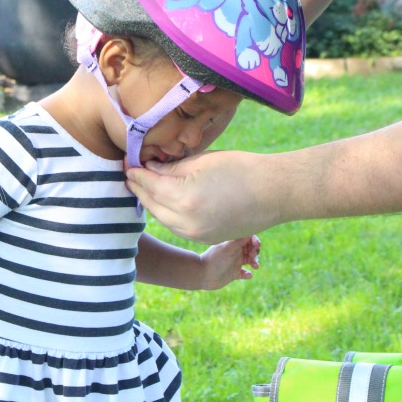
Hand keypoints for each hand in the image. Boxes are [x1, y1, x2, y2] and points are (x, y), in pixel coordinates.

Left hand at [127, 150, 275, 243]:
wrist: (275, 193)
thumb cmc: (241, 169)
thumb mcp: (201, 162)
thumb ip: (171, 168)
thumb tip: (149, 167)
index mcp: (184, 199)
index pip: (149, 185)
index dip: (136, 173)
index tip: (127, 163)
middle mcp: (187, 222)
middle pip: (151, 204)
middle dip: (139, 188)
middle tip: (130, 173)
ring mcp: (196, 235)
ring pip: (163, 218)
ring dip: (152, 202)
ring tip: (144, 185)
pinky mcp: (206, 239)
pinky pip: (178, 226)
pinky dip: (168, 213)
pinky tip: (165, 200)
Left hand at [199, 235, 261, 289]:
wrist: (202, 275)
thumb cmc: (214, 260)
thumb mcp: (227, 248)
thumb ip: (238, 240)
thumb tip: (249, 232)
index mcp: (232, 244)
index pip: (247, 238)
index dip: (254, 240)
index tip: (257, 244)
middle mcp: (235, 252)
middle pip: (251, 249)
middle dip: (255, 252)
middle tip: (252, 256)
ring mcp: (235, 263)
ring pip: (250, 260)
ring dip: (255, 262)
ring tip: (255, 266)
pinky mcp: (234, 274)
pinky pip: (245, 273)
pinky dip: (249, 274)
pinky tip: (247, 275)